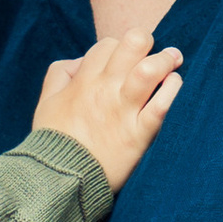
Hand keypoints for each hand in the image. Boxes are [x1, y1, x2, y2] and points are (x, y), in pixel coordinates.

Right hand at [33, 32, 183, 191]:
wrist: (58, 180)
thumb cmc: (54, 142)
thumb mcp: (46, 103)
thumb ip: (59, 75)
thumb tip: (80, 61)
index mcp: (84, 81)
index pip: (108, 45)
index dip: (120, 47)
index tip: (126, 60)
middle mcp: (106, 90)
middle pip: (132, 44)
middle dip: (147, 41)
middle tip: (157, 51)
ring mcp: (123, 111)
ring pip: (149, 71)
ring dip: (165, 61)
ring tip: (173, 63)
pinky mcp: (139, 135)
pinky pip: (161, 107)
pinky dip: (173, 92)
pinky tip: (175, 86)